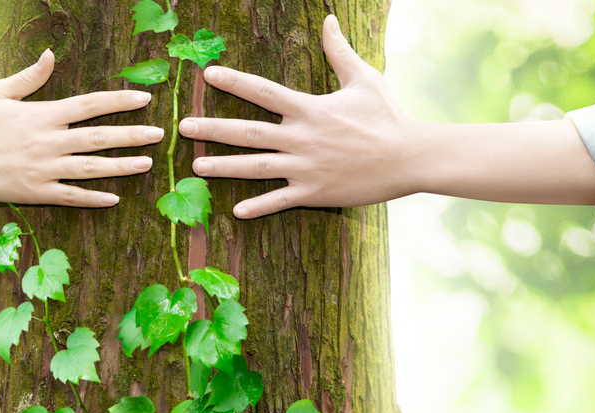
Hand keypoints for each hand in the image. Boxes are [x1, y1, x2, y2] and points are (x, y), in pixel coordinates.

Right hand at [0, 49, 163, 206]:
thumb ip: (30, 77)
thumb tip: (51, 55)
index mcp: (42, 115)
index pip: (89, 105)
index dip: (118, 101)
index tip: (144, 98)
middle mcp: (47, 142)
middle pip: (99, 138)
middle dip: (132, 135)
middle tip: (158, 133)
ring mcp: (43, 169)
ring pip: (91, 168)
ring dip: (121, 166)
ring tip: (147, 163)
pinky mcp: (36, 192)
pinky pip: (71, 196)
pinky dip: (93, 198)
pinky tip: (115, 198)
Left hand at [178, 15, 417, 217]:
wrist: (410, 157)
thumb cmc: (387, 116)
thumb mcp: (364, 79)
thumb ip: (339, 51)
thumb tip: (329, 19)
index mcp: (310, 109)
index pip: (263, 92)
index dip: (234, 81)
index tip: (207, 75)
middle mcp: (302, 138)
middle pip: (248, 132)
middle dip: (213, 129)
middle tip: (183, 128)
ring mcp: (307, 167)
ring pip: (256, 167)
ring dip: (224, 168)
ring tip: (196, 167)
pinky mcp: (316, 193)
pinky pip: (281, 200)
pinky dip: (259, 207)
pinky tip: (236, 211)